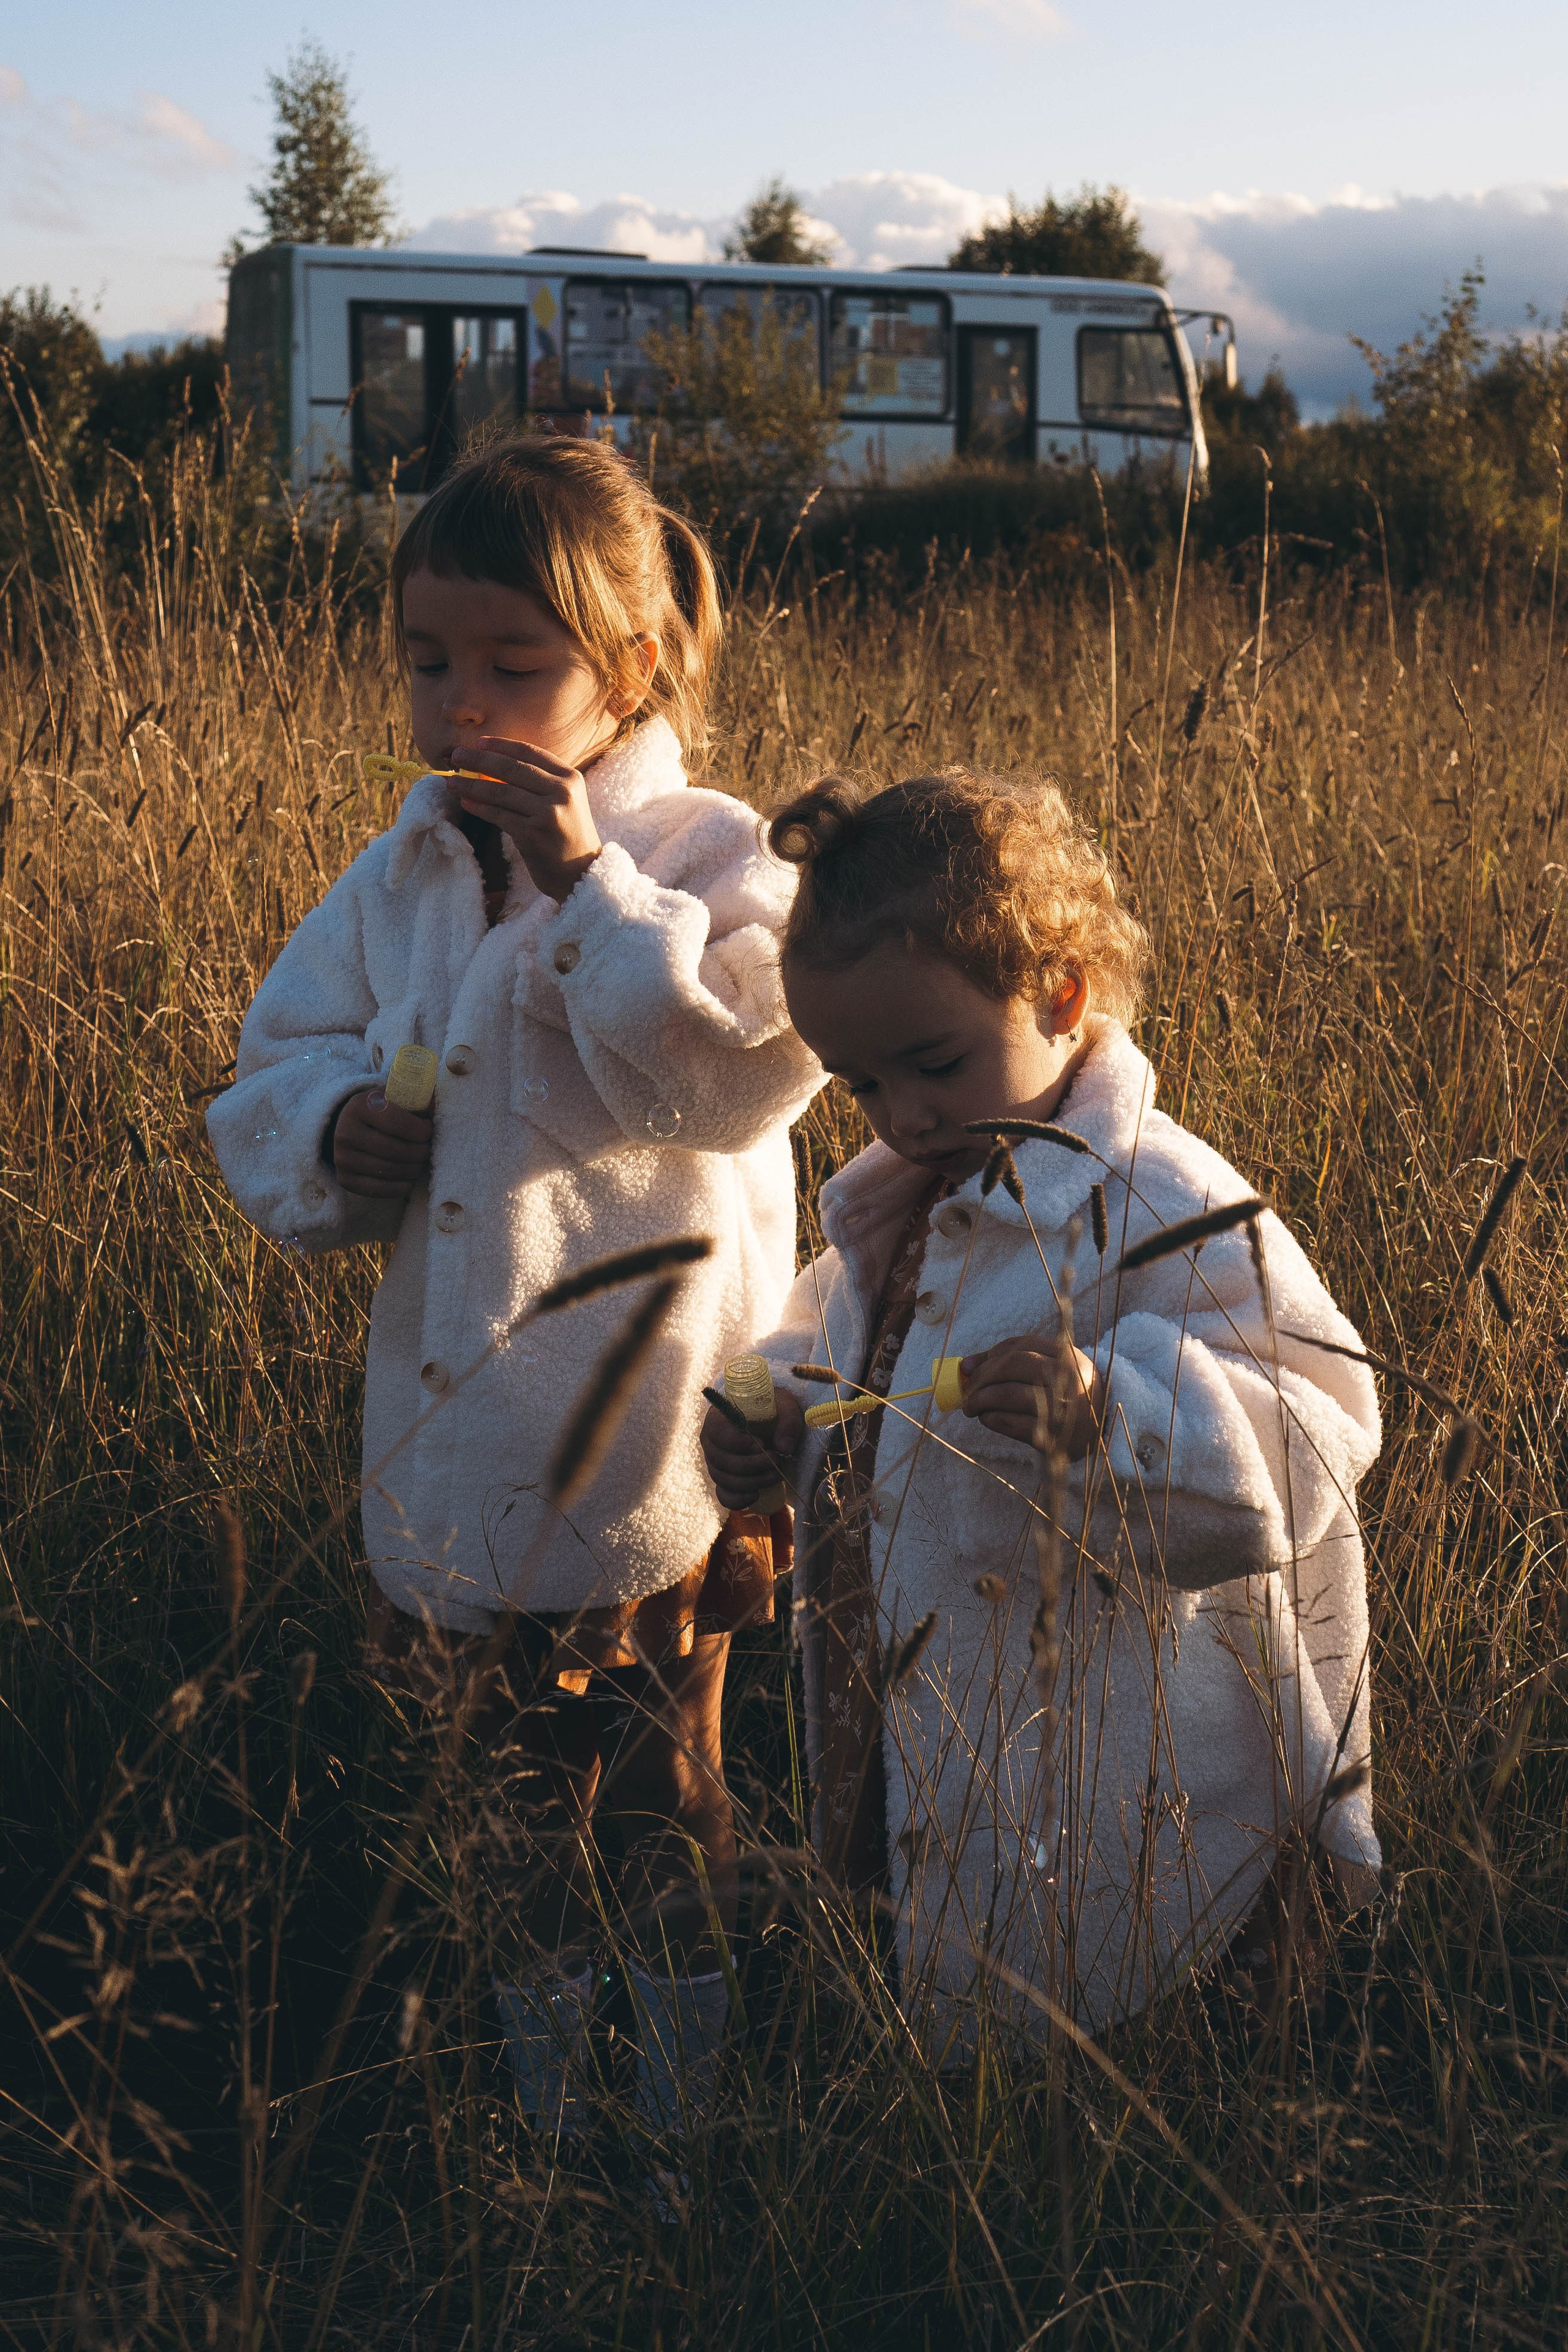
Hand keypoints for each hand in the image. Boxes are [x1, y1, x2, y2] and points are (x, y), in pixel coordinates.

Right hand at [332, 1086, 433, 1198]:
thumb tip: (435, 1108)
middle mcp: (345, 1132)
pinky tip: (410, 1178)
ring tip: (421, 1162)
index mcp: (360, 1106)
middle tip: (428, 1150)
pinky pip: (379, 1189)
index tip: (429, 1130)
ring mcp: (342, 1158)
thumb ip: (416, 1098)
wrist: (351, 1127)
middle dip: (420, 1152)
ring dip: (413, 1169)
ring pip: (389, 1171)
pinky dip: (401, 1187)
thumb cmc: (381, 1112)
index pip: (399, 1124)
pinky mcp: (344, 1179)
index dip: (421, 1131)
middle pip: (395, 1150)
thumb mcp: (394, 1097)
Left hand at [449, 736, 602, 903]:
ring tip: (451, 782)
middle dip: (479, 760)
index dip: (501, 745)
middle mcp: (561, 791)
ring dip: (472, 785)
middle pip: (512, 768)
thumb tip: (491, 765)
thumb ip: (537, 782)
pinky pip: (499, 815)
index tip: (478, 742)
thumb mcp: (563, 801)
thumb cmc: (566, 835)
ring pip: (501, 791)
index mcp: (570, 777)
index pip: (530, 752)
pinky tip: (465, 802)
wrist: (581, 874)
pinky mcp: (533, 834)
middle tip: (456, 756)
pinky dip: (479, 807)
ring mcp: (548, 812)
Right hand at [701, 1387, 805, 1511]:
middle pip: (721, 1461)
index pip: (717, 1432)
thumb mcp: (785, 1406)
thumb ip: (788, 1422)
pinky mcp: (723, 1480)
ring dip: (752, 1482)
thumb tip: (784, 1448)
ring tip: (775, 1475)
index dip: (738, 1443)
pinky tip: (756, 1495)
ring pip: (724, 1480)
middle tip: (776, 1461)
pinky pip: (724, 1496)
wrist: (770, 1423)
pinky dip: (739, 1500)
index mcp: (718, 1417)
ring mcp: (714, 1463)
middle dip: (752, 1466)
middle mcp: (710, 1441)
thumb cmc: (773, 1411)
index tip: (762, 1444)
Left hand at [959, 1336, 1103, 1461]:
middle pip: (1013, 1365)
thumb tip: (965, 1365)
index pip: (1020, 1345)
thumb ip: (1011, 1362)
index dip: (989, 1355)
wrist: (1103, 1431)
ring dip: (980, 1400)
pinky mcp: (1053, 1436)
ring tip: (971, 1407)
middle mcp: (1067, 1378)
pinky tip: (987, 1418)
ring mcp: (1061, 1408)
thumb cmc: (1066, 1394)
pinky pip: (1011, 1423)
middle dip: (981, 1377)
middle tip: (967, 1389)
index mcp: (1067, 1356)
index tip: (969, 1366)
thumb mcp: (1051, 1369)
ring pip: (1008, 1394)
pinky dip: (991, 1419)